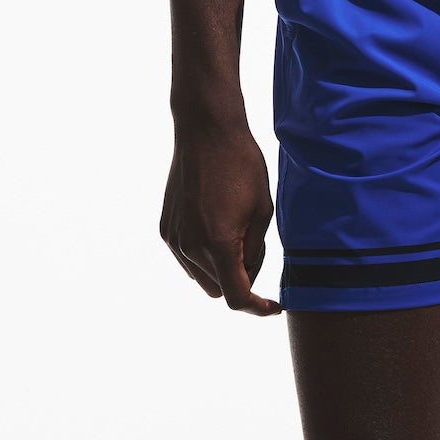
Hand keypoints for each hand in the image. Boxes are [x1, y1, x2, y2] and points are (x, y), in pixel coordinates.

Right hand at [160, 121, 281, 314]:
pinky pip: (187, 258)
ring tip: (236, 228)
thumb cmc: (241, 165)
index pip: (237, 296)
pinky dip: (204, 253)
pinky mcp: (166, 228)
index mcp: (218, 244)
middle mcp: (190, 247)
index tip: (273, 307)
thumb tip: (247, 273)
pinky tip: (217, 222)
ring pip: (201, 276)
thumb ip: (255, 250)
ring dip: (221, 267)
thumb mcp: (263, 209)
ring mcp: (174, 239)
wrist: (206, 131)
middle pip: (219, 289)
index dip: (257, 307)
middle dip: (240, 279)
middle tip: (255, 246)